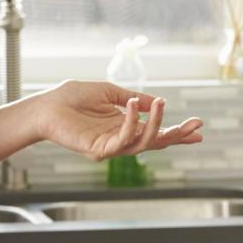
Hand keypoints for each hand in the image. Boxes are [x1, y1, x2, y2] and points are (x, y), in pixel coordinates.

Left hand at [34, 80, 203, 160]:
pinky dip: (130, 122)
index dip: (176, 131)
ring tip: (160, 104)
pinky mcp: (99, 150)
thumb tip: (155, 101)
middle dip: (176, 135)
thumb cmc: (72, 98)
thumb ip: (133, 99)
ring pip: (142, 143)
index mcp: (123, 127)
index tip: (197, 128)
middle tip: (196, 127)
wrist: (45, 107)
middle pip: (155, 142)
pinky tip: (132, 104)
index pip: (155, 132)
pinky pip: (122, 138)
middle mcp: (120, 139)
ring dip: (155, 125)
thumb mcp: (110, 92)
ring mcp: (111, 147)